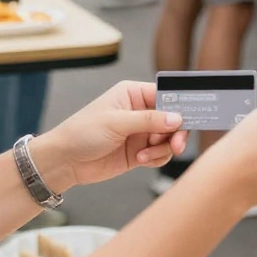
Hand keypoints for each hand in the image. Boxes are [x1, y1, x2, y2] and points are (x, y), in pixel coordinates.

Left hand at [35, 81, 185, 191]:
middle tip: (177, 145)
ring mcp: (140, 132)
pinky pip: (160, 154)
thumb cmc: (83, 132)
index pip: (166, 95)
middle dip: (176, 132)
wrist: (64, 162)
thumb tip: (177, 118)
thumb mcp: (116, 122)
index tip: (192, 117)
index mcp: (134, 94)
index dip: (181, 105)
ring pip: (169, 138)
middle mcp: (140, 111)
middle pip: (173, 119)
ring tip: (146, 155)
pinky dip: (157, 159)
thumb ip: (148, 120)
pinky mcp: (139, 152)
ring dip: (163, 149)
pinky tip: (141, 161)